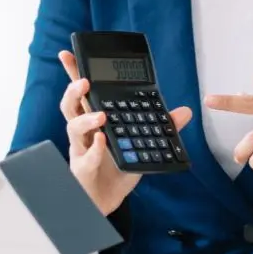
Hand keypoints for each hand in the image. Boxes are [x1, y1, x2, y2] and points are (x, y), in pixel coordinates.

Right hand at [58, 50, 191, 214]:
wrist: (108, 200)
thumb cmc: (117, 169)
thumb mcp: (142, 145)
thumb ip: (161, 127)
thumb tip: (184, 111)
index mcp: (95, 120)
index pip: (83, 93)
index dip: (73, 73)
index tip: (68, 53)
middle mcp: (84, 132)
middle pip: (70, 106)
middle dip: (74, 91)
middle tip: (84, 81)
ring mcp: (81, 150)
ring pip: (73, 129)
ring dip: (86, 119)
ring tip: (102, 116)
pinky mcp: (83, 169)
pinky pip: (86, 158)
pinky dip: (94, 150)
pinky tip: (102, 142)